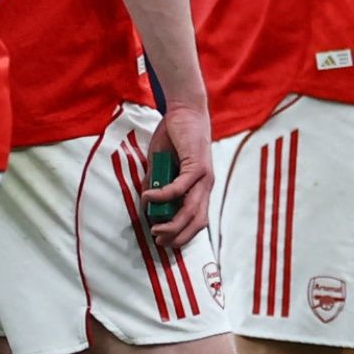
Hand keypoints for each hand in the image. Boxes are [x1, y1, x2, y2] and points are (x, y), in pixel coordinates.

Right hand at [140, 102, 213, 249]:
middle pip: (197, 221)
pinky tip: (149, 198)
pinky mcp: (197, 165)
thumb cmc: (174, 137)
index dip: (183, 235)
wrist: (186, 111)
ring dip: (173, 223)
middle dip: (178, 236)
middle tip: (159, 241)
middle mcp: (206, 186)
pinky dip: (164, 195)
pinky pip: (181, 187)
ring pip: (192, 209)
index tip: (165, 243)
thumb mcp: (161, 165)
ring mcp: (204, 177)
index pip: (198, 220)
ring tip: (155, 228)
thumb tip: (147, 204)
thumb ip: (156, 183)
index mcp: (200, 188)